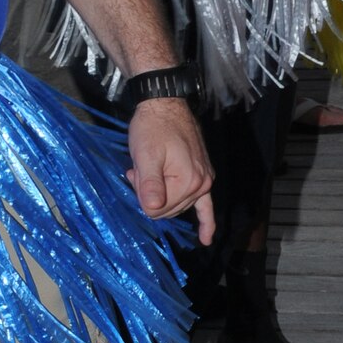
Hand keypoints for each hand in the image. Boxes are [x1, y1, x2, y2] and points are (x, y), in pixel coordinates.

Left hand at [125, 97, 214, 245]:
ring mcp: (204, 180)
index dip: (141, 194)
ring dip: (161, 192)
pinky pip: (206, 205)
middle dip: (149, 193)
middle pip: (167, 209)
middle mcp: (202, 184)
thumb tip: (152, 208)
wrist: (165, 103)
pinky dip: (206, 222)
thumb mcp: (145, 154)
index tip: (135, 173)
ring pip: (175, 203)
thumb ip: (149, 183)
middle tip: (139, 170)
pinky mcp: (203, 175)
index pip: (157, 209)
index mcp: (188, 182)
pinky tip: (206, 238)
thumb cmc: (152, 127)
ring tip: (150, 170)